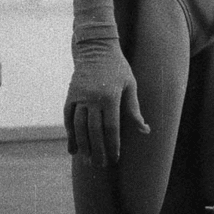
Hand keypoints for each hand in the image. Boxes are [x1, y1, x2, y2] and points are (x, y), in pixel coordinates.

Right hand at [64, 42, 149, 165]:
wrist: (95, 47)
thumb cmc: (118, 67)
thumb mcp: (130, 85)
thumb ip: (134, 109)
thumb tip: (145, 130)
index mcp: (110, 96)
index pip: (111, 127)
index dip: (113, 144)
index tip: (115, 159)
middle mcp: (93, 98)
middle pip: (94, 130)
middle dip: (98, 150)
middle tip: (100, 165)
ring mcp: (79, 96)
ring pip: (78, 126)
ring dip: (82, 146)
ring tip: (87, 161)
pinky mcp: (70, 95)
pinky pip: (68, 118)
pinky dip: (70, 133)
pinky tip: (73, 147)